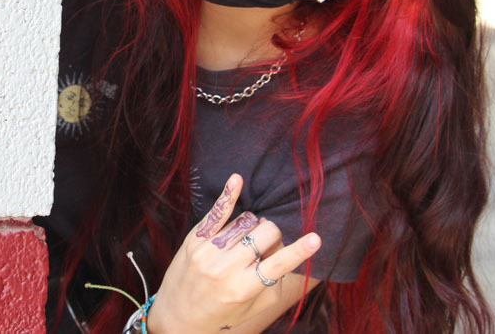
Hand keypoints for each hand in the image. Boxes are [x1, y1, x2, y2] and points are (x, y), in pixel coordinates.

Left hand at [147, 174, 321, 333]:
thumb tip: (285, 251)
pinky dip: (229, 195)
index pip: (277, 266)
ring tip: (243, 244)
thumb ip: (273, 283)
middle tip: (264, 248)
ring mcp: (208, 250)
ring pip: (247, 221)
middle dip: (273, 235)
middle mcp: (225, 268)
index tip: (316, 238)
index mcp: (243, 288)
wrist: (177, 315)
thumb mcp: (252, 308)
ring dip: (253, 227)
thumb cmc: (222, 313)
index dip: (299, 251)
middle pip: (266, 233)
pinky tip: (237, 180)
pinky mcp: (195, 238)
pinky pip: (216, 212)